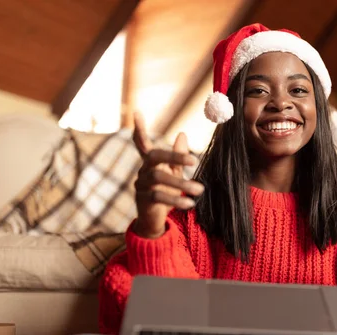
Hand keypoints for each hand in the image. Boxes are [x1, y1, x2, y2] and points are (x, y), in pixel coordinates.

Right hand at [132, 112, 203, 237]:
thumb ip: (178, 157)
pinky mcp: (142, 200)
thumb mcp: (175, 173)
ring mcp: (140, 185)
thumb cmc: (166, 193)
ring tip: (200, 190)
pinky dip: (176, 199)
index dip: (139, 129)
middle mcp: (143, 170)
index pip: (142, 143)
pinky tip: (189, 203)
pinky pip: (158, 197)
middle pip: (154, 156)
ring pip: (157, 177)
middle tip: (195, 160)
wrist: (156, 220)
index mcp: (151, 163)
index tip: (136, 112)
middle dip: (174, 156)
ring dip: (180, 183)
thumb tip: (182, 134)